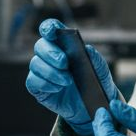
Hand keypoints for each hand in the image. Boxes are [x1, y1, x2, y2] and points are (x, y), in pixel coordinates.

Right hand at [24, 19, 118, 135]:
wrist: (92, 108)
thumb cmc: (96, 85)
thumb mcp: (102, 74)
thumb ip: (97, 62)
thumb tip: (88, 49)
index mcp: (65, 45)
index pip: (51, 29)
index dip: (49, 27)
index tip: (52, 31)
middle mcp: (50, 55)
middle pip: (40, 45)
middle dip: (51, 53)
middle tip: (65, 63)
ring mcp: (42, 71)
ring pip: (35, 64)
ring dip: (51, 72)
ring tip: (67, 80)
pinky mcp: (38, 88)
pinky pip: (33, 81)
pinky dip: (45, 84)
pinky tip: (58, 88)